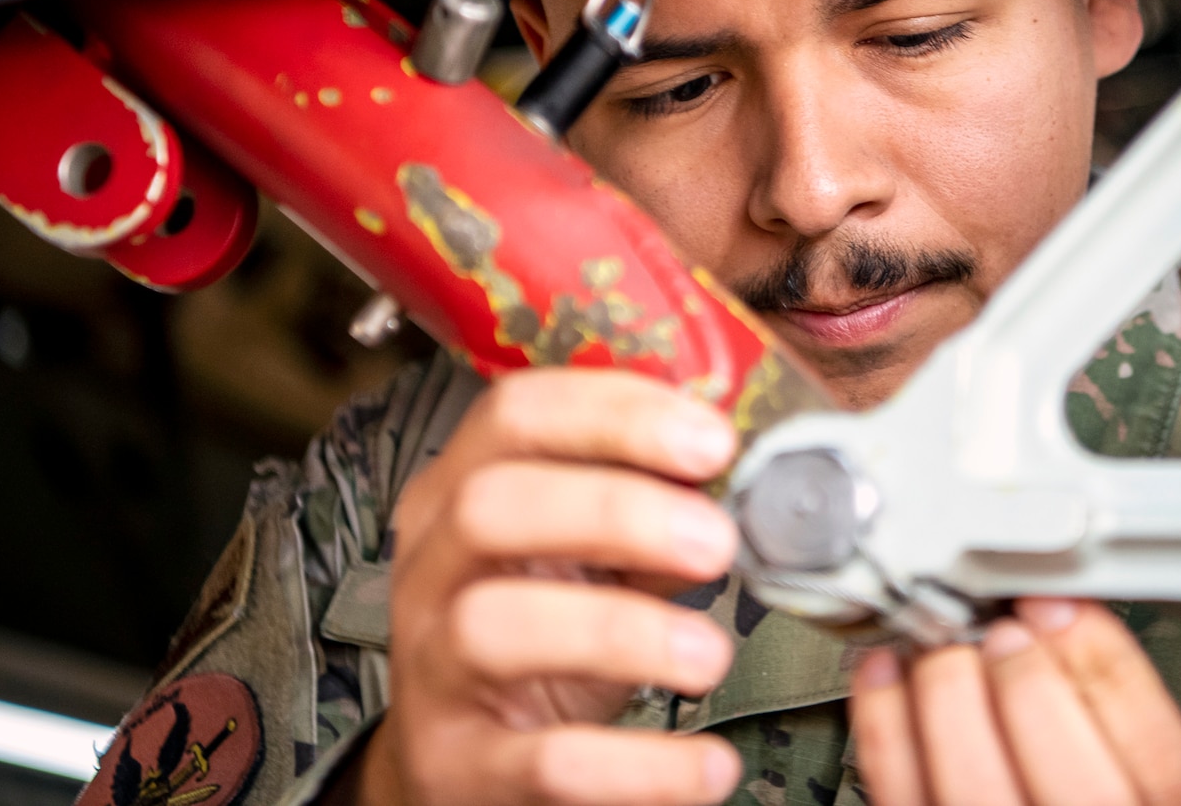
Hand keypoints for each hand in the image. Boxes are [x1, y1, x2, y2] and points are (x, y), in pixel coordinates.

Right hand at [347, 369, 746, 805]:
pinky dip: (637, 767)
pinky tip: (710, 766)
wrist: (474, 762)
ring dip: (619, 631)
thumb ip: (656, 505)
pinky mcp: (458, 765)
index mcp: (463, 488)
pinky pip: (542, 763)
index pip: (517, 414)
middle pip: (492, 507)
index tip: (714, 439)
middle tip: (717, 543)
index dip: (617, 414)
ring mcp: (433, 668)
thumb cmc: (552, 627)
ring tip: (712, 655)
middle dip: (616, 511)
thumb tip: (749, 474)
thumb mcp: (595, 553)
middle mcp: (432, 569)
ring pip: (494, 626)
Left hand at [849, 598, 1180, 805]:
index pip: (1158, 752)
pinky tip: (886, 674)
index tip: (1060, 607)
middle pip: (1074, 780)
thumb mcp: (1131, 758)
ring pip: (978, 786)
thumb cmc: (1075, 785)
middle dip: (1028, 681)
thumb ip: (1111, 703)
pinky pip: (902, 791)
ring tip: (941, 645)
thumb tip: (1063, 612)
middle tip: (1001, 630)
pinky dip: (887, 724)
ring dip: (952, 695)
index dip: (1107, 663)